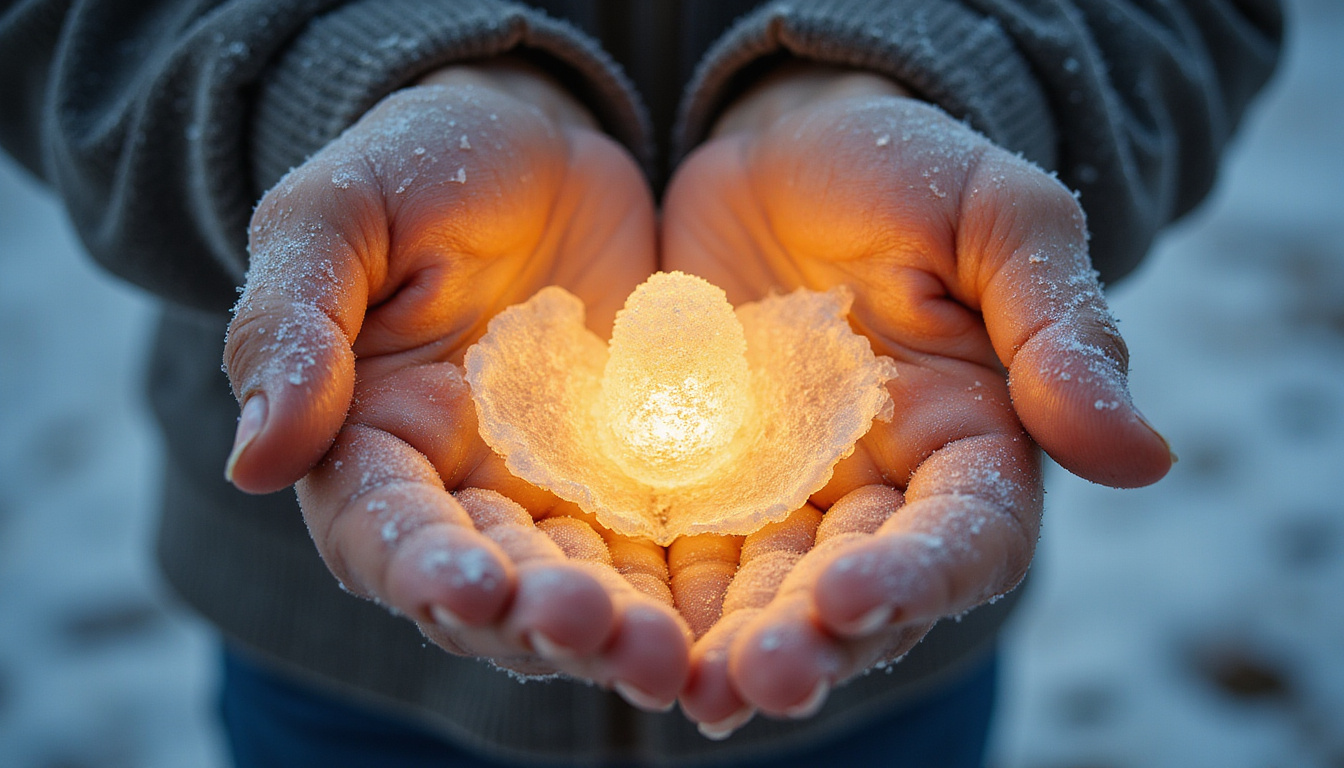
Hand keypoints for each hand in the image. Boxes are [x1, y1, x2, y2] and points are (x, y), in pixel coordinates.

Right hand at [222, 61, 688, 708]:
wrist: (541, 149)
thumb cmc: (420, 168)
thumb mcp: (339, 216)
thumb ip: (293, 326)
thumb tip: (256, 460)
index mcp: (369, 446)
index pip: (383, 531)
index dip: (424, 566)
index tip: (474, 586)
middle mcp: (462, 493)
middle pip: (494, 588)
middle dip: (541, 620)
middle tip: (600, 633)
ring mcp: (559, 494)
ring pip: (586, 588)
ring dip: (622, 630)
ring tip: (669, 655)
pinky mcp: (641, 479)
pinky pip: (669, 545)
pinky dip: (692, 586)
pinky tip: (730, 614)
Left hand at [660, 64, 1173, 734]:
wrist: (782, 149)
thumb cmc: (906, 171)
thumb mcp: (998, 221)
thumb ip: (1059, 332)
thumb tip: (1145, 460)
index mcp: (971, 445)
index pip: (965, 537)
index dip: (917, 574)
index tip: (850, 591)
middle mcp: (877, 493)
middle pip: (854, 590)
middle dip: (809, 639)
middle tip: (756, 679)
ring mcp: (780, 493)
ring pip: (760, 591)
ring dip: (727, 644)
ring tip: (687, 687)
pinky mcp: (694, 479)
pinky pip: (673, 547)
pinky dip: (653, 592)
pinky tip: (615, 626)